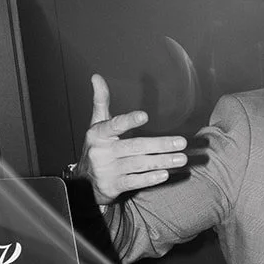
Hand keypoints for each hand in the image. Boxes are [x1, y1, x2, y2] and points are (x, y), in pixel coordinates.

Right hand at [77, 75, 187, 206]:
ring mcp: (107, 170)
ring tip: (181, 158)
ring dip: (161, 161)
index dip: (129, 121)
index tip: (145, 116)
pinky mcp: (113, 186)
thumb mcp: (96, 124)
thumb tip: (96, 77)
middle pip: (135, 147)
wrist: (83, 182)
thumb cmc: (97, 148)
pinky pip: (134, 182)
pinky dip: (149, 179)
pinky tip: (165, 174)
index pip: (114, 125)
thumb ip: (100, 101)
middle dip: (160, 145)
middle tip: (181, 142)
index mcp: (98, 134)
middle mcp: (102, 152)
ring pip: (138, 164)